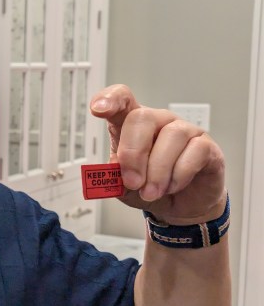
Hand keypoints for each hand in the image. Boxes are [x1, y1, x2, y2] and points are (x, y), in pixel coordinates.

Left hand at [90, 84, 226, 224]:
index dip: (110, 99)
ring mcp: (185, 131)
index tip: (97, 109)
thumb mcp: (123, 187)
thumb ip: (114, 177)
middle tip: (132, 182)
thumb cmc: (149, 188)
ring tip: (151, 192)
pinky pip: (194, 151)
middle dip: (133, 153)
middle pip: (142, 117)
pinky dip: (179, 174)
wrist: (181, 206)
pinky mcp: (207, 146)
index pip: (122, 100)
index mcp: (132, 125)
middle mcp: (158, 121)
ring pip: (171, 135)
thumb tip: (113, 169)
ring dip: (157, 170)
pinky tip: (172, 187)